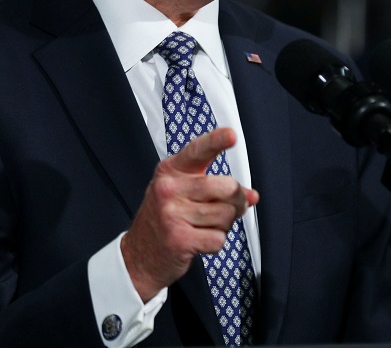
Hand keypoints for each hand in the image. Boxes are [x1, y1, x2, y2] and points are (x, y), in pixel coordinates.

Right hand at [121, 127, 259, 301]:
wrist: (139, 256)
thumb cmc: (164, 220)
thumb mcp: (182, 194)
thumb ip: (215, 189)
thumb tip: (251, 195)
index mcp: (170, 171)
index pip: (197, 151)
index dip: (216, 141)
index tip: (231, 134)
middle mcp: (168, 189)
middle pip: (226, 187)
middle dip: (236, 201)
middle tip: (227, 208)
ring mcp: (172, 214)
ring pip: (226, 215)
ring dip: (223, 225)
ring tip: (204, 226)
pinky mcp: (179, 239)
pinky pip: (219, 239)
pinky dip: (215, 243)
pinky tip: (199, 241)